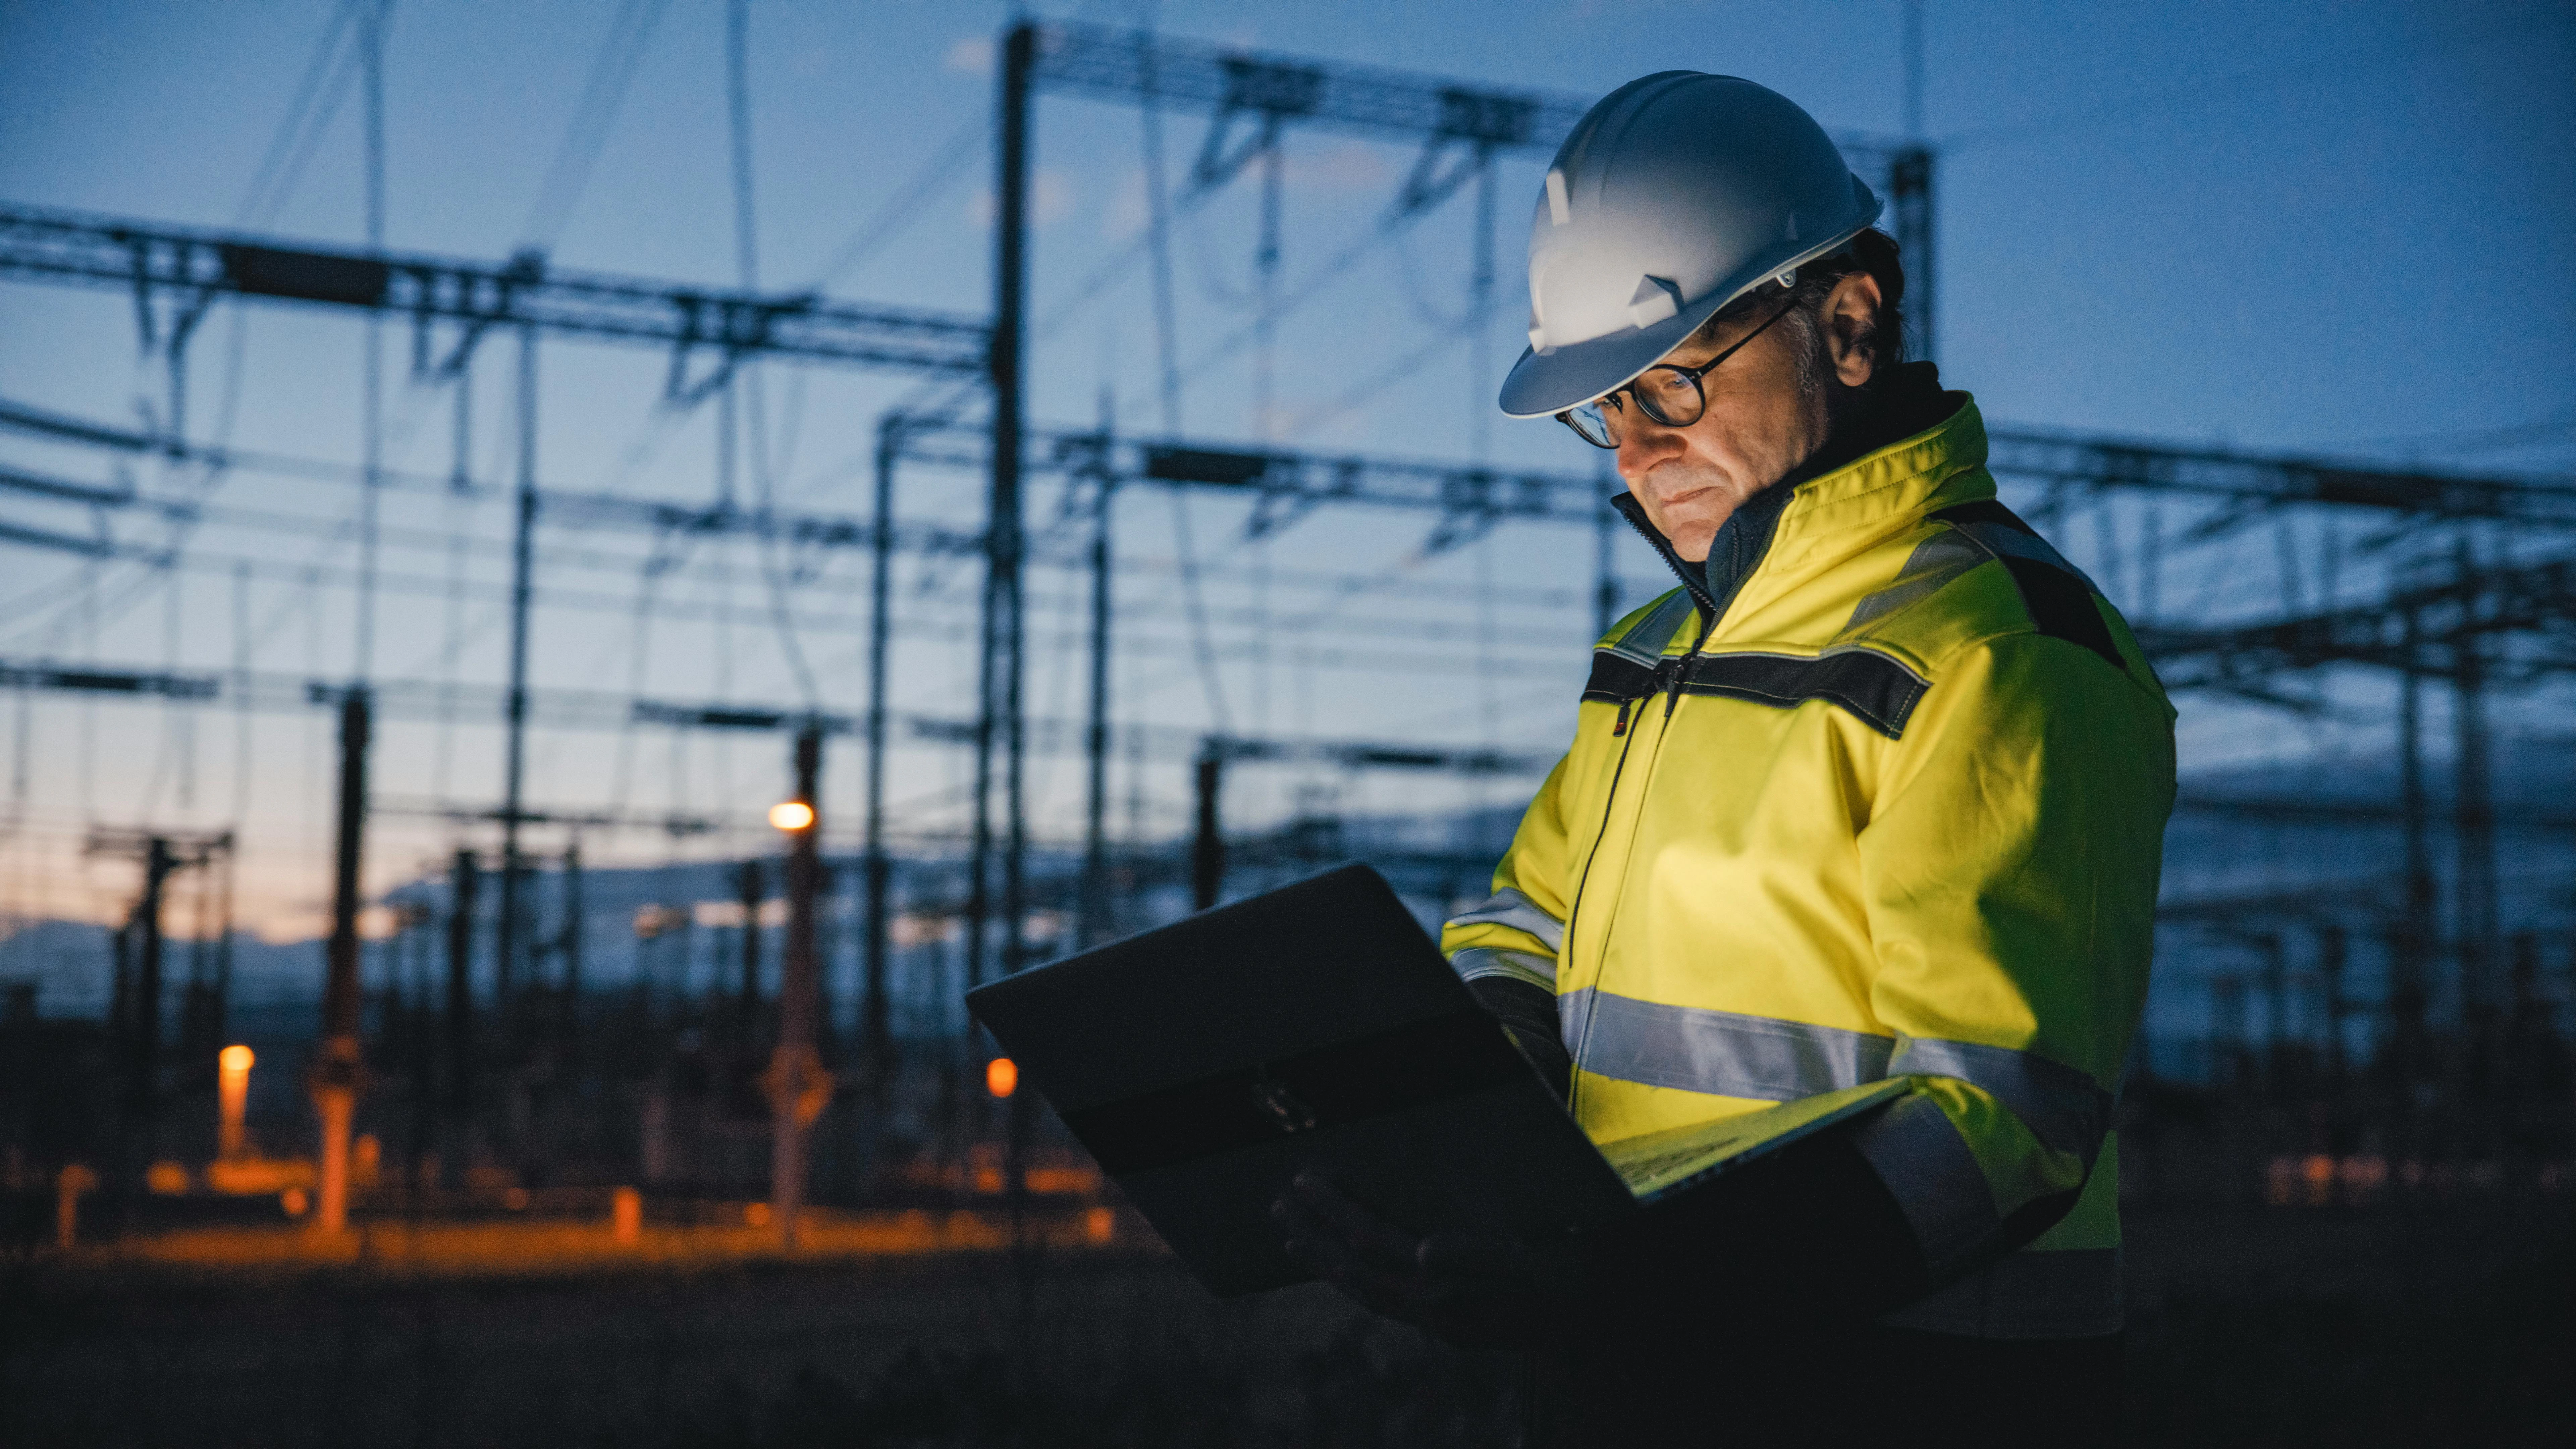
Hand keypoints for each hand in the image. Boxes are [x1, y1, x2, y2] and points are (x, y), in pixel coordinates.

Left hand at [1271, 1171, 1582, 1349]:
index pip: (1376, 1244)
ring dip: (1327, 1263)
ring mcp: (1441, 1326)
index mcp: (1453, 1291)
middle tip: (1279, 1204)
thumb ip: (1481, 1256)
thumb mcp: (1537, 1258)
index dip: (1337, 1212)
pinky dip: (1355, 1283)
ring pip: (1368, 1294)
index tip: (1305, 1181)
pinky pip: (1387, 1305)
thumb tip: (1423, 1250)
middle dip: (1317, 1237)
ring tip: (1292, 1236)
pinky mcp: (1448, 1330)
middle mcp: (1438, 1313)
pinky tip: (1342, 1266)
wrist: (1597, 1319)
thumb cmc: (1572, 1272)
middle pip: (1360, 1272)